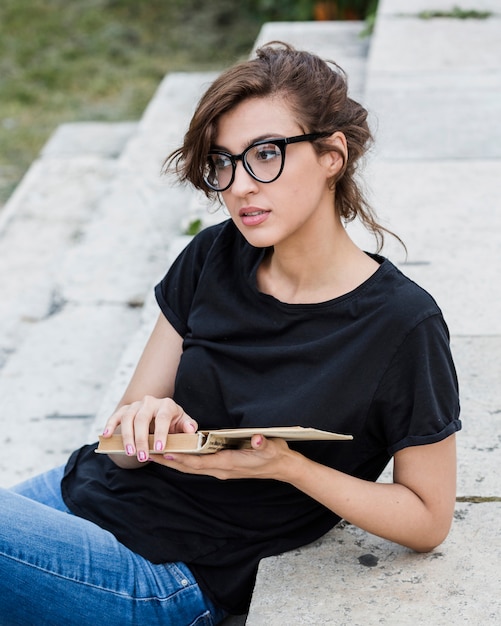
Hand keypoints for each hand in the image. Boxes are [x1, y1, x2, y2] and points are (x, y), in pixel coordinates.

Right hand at [102, 396, 197, 462]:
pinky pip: (115, 416)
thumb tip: (191, 429)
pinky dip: (109, 425)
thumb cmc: (173, 423)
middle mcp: (150, 402)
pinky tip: (106, 436)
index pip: (162, 417)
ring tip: (130, 453)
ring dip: (127, 436)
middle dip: (141, 439)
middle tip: (142, 456)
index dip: (161, 433)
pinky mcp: (125, 410)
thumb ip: (188, 427)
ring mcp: (136, 405)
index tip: (160, 448)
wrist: (161, 417)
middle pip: (142, 418)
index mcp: (166, 404)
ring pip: (128, 418)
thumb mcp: (183, 424)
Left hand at [148, 434, 298, 480]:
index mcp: (228, 464)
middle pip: (189, 467)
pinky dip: (184, 461)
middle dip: (169, 461)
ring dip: (173, 461)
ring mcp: (221, 469)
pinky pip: (198, 465)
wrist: (283, 467)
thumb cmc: (275, 455)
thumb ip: (264, 444)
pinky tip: (175, 454)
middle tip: (148, 453)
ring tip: (155, 453)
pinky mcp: (222, 466)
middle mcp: (221, 469)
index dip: (181, 458)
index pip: (199, 462)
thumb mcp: (272, 447)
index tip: (164, 453)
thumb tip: (258, 440)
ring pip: (191, 467)